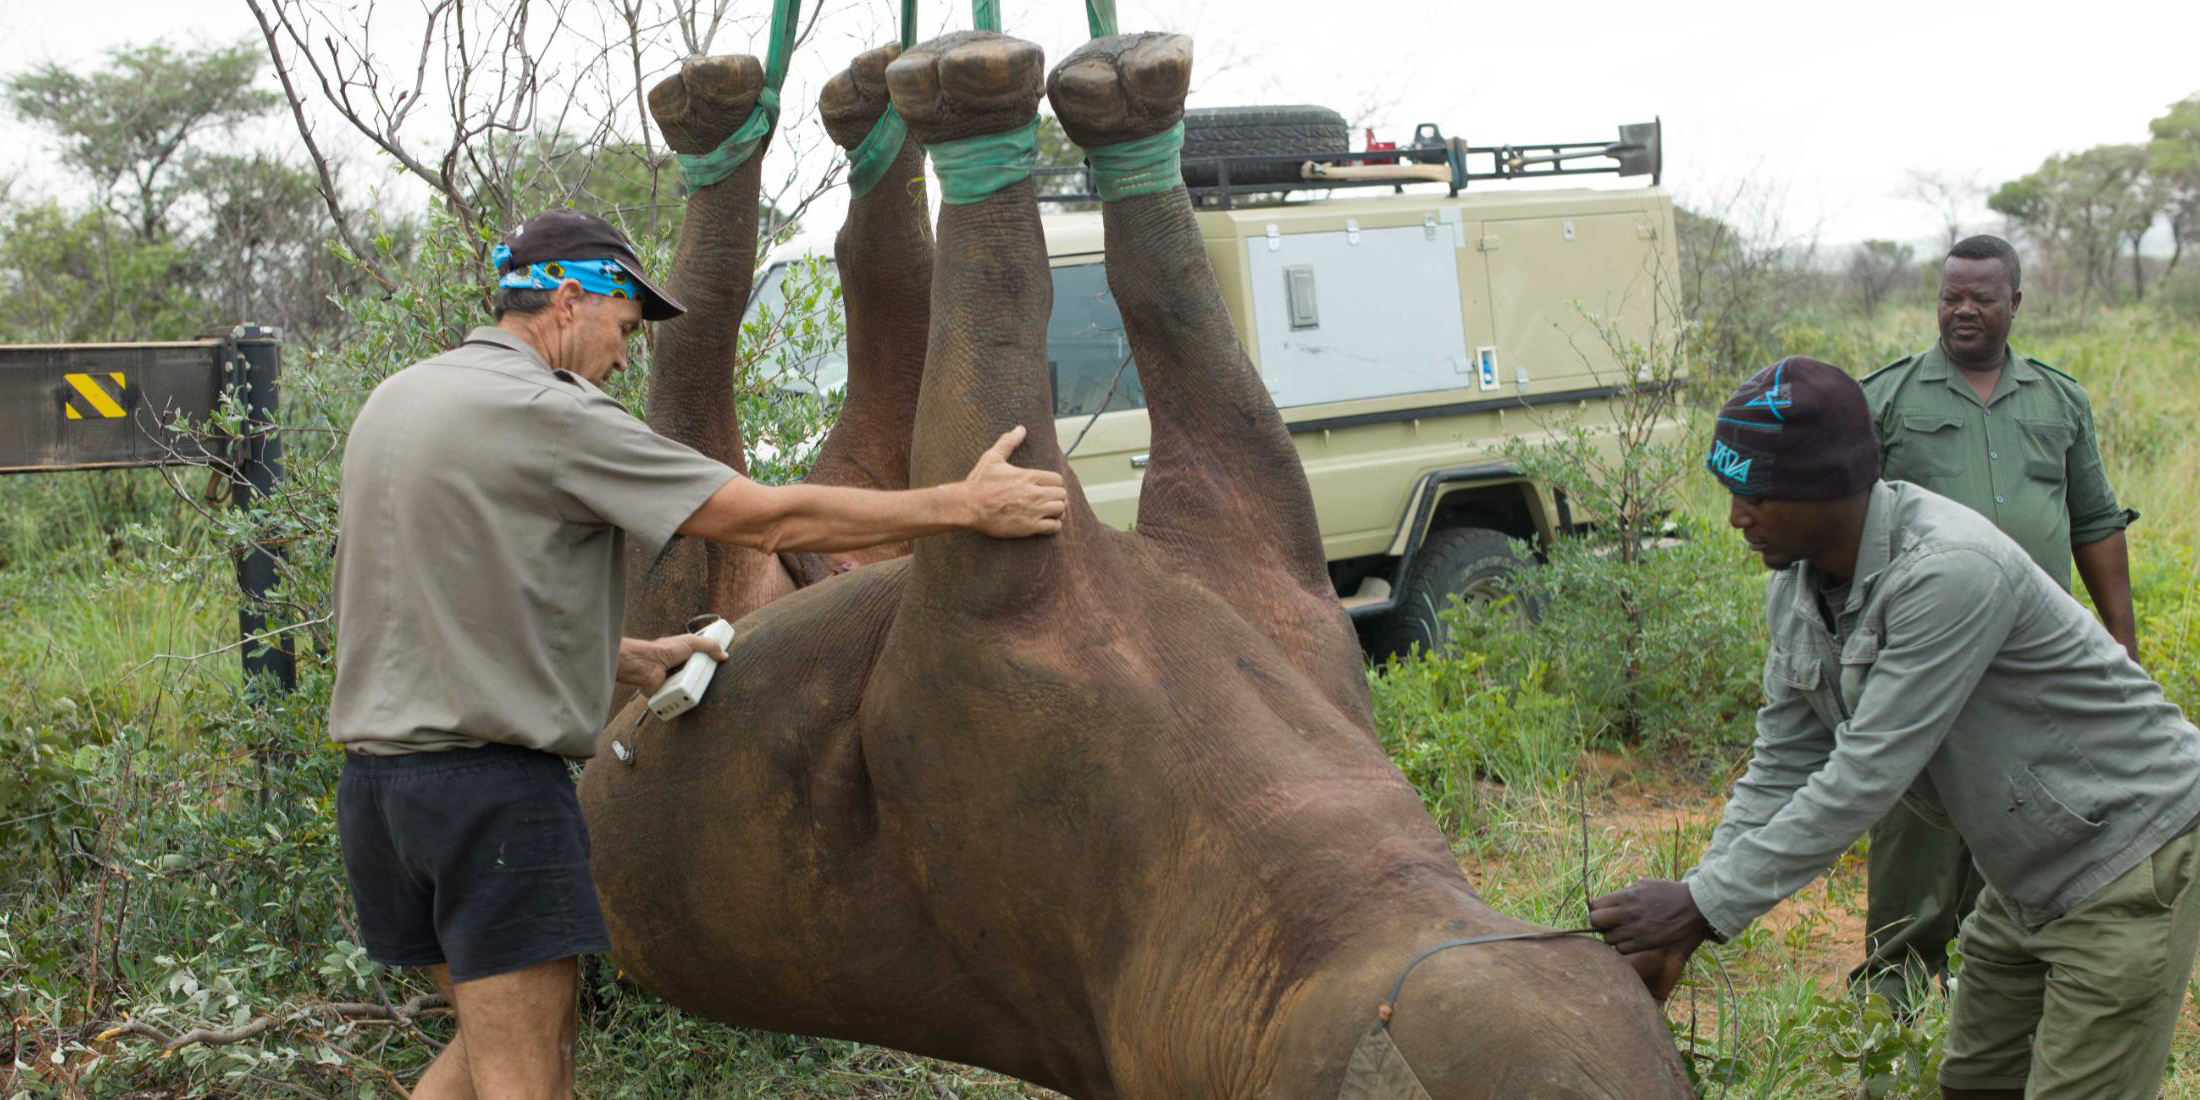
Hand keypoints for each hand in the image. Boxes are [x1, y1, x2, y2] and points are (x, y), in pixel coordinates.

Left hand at [616, 632, 727, 691]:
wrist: (647, 664)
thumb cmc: (664, 650)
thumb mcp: (690, 642)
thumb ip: (709, 645)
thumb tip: (724, 654)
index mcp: (686, 655)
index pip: (703, 659)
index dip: (712, 661)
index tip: (721, 663)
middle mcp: (681, 668)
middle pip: (700, 675)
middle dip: (705, 676)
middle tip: (711, 676)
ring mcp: (676, 681)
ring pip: (693, 687)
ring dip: (696, 686)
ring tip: (696, 684)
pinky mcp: (671, 693)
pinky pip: (683, 698)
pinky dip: (686, 696)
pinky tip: (688, 693)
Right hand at [961, 426, 1068, 537]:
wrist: (968, 506)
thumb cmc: (979, 483)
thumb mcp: (992, 458)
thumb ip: (1008, 442)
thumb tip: (1020, 428)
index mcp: (1028, 476)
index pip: (1057, 479)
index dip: (1055, 483)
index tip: (1048, 486)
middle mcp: (1035, 493)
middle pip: (1061, 494)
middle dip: (1057, 496)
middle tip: (1050, 499)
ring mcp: (1033, 511)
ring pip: (1060, 510)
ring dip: (1058, 510)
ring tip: (1050, 511)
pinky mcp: (1029, 527)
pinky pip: (1054, 527)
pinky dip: (1054, 526)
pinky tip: (1048, 523)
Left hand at [1588, 878, 1712, 998]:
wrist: (1693, 906)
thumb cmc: (1668, 893)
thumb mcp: (1644, 884)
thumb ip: (1625, 892)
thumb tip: (1610, 901)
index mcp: (1626, 897)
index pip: (1595, 905)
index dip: (1597, 909)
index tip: (1604, 911)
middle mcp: (1628, 913)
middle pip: (1595, 921)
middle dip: (1598, 923)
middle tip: (1608, 923)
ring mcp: (1636, 930)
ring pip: (1607, 939)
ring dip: (1612, 936)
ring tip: (1623, 932)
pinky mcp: (1645, 943)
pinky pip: (1622, 950)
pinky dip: (1623, 946)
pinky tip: (1631, 940)